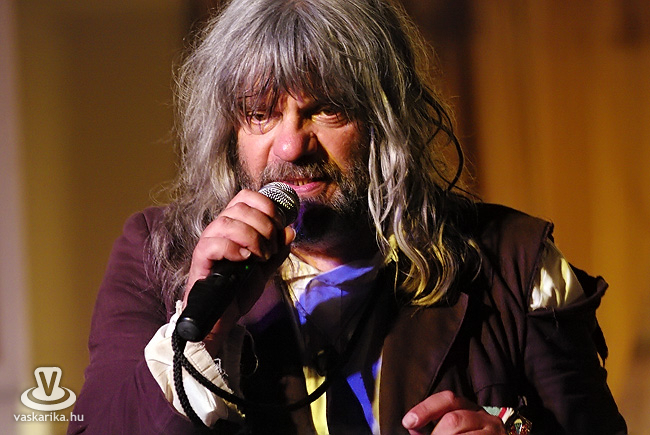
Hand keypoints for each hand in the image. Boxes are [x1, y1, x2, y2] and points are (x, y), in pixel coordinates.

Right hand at [182, 189, 295, 352]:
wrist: (223, 317)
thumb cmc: (238, 290)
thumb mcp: (265, 268)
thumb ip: (278, 250)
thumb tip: (290, 231)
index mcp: (234, 226)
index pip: (245, 197)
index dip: (265, 204)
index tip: (280, 223)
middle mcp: (219, 230)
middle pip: (240, 207)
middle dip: (264, 225)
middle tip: (271, 247)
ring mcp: (208, 243)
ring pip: (227, 222)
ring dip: (252, 237)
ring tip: (261, 256)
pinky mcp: (200, 260)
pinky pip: (213, 244)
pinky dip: (234, 249)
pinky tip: (245, 259)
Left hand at [402, 391, 505, 434]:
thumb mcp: (455, 430)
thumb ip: (434, 428)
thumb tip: (411, 427)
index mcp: (470, 408)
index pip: (448, 399)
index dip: (425, 409)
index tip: (408, 421)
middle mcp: (485, 417)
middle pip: (453, 420)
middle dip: (436, 434)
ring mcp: (495, 432)